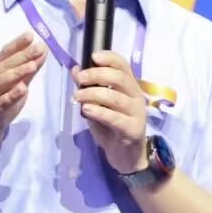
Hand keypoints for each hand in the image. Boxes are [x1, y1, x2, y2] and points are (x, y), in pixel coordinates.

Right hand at [0, 33, 45, 156]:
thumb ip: (26, 72)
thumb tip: (41, 52)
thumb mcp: (11, 87)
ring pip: (2, 82)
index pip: (5, 54)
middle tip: (38, 47)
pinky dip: (11, 96)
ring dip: (17, 73)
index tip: (31, 35)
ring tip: (32, 65)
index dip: (17, 44)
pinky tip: (22, 89)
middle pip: (6, 66)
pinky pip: (1, 103)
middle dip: (22, 56)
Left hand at [74, 50, 148, 173]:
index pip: (123, 65)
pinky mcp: (133, 130)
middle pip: (120, 78)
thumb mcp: (98, 105)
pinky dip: (99, 112)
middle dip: (97, 75)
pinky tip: (86, 110)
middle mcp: (136, 97)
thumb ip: (88, 87)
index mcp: (129, 87)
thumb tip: (75, 69)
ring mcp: (136, 113)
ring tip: (78, 97)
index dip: (109, 58)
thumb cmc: (112, 127)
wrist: (126, 156)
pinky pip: (115, 118)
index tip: (93, 56)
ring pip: (115, 97)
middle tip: (80, 79)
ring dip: (93, 94)